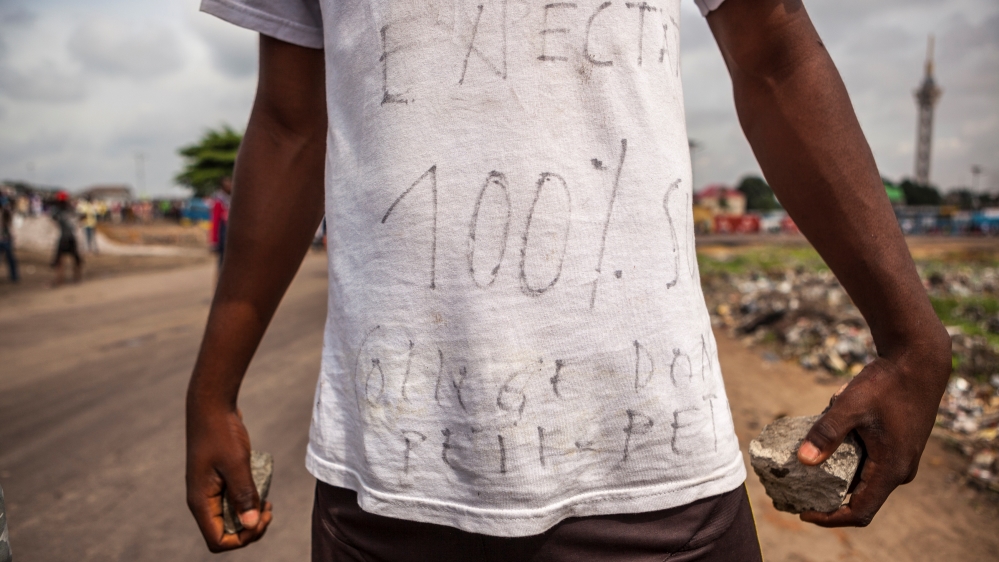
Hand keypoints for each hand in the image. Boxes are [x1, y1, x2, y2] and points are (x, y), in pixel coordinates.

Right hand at [186, 407, 272, 550]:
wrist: (211, 406)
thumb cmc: (221, 432)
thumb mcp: (236, 463)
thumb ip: (243, 495)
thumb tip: (251, 525)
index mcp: (201, 501)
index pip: (218, 540)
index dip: (242, 539)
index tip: (262, 517)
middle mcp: (202, 500)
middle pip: (225, 532)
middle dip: (250, 529)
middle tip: (269, 510)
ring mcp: (209, 490)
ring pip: (230, 518)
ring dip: (250, 516)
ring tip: (268, 503)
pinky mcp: (217, 480)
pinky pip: (232, 502)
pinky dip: (247, 502)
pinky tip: (262, 492)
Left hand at [796, 347, 949, 526]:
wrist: (918, 362)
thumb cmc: (886, 384)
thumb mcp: (850, 406)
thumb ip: (826, 433)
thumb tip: (803, 459)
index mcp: (891, 469)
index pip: (860, 511)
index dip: (831, 518)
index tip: (803, 513)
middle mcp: (900, 470)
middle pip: (862, 499)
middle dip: (829, 500)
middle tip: (797, 493)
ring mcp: (901, 458)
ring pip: (866, 480)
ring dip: (837, 480)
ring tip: (805, 473)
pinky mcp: (898, 446)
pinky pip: (871, 464)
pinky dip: (848, 463)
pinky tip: (826, 448)